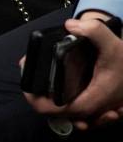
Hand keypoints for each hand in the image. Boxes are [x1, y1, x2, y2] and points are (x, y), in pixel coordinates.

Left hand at [23, 12, 122, 127]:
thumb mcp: (113, 45)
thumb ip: (95, 32)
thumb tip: (70, 25)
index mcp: (88, 103)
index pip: (48, 110)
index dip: (33, 99)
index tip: (28, 85)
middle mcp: (89, 113)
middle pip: (53, 114)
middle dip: (40, 99)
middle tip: (32, 83)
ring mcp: (92, 114)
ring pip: (63, 116)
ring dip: (52, 105)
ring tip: (40, 91)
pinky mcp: (96, 111)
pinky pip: (74, 116)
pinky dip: (64, 108)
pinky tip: (57, 97)